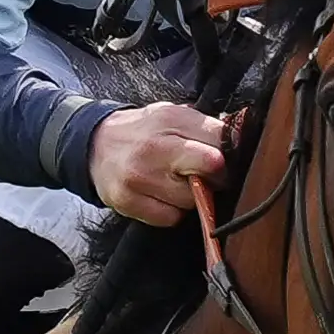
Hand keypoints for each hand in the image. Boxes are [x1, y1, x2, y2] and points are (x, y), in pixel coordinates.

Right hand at [88, 102, 228, 225]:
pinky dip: (172, 211)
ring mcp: (138, 176)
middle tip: (208, 175)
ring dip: (192, 196)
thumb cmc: (144, 132)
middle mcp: (154, 147)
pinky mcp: (127, 201)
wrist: (95, 145)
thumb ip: (205, 127)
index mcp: (170, 119)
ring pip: (192, 199)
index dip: (229, 151)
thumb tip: (238, 141)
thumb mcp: (173, 115)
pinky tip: (162, 196)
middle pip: (211, 167)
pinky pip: (170, 218)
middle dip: (216, 175)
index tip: (225, 157)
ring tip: (177, 183)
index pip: (220, 138)